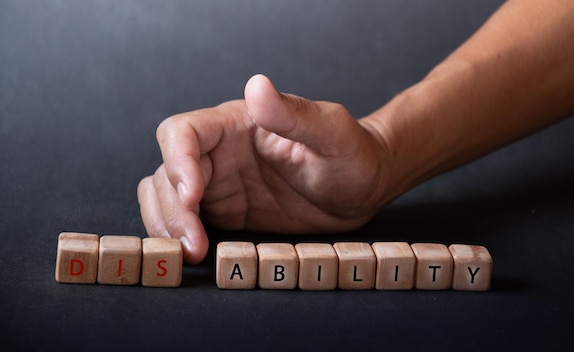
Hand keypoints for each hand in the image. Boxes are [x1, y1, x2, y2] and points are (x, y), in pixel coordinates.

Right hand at [137, 74, 387, 263]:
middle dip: (171, 208)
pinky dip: (178, 237)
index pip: (182, 132)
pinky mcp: (226, 213)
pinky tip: (194, 255)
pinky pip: (186, 222)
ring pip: (166, 198)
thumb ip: (295, 113)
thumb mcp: (333, 133)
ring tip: (191, 253)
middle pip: (167, 172)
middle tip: (193, 243)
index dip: (177, 161)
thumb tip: (256, 85)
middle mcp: (220, 152)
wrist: (364, 189)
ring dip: (167, 225)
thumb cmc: (353, 154)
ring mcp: (220, 184)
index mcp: (237, 124)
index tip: (193, 195)